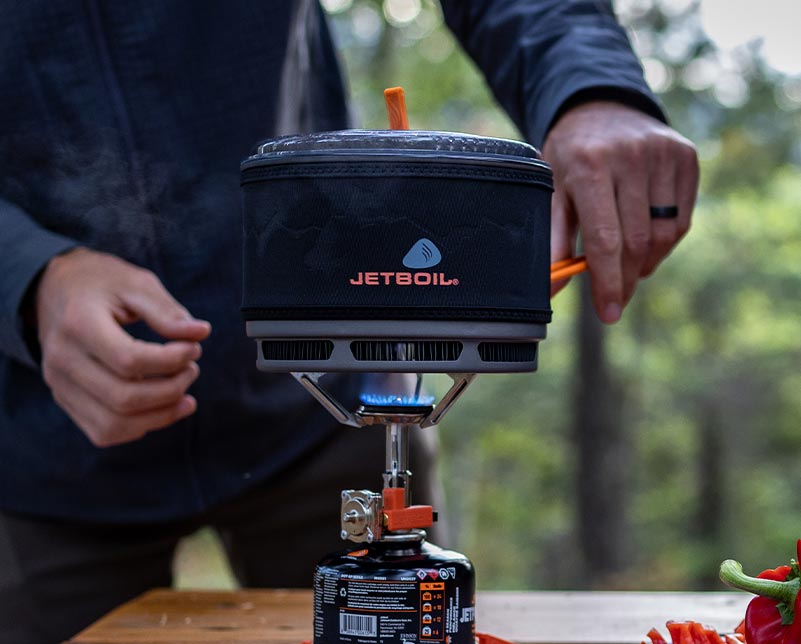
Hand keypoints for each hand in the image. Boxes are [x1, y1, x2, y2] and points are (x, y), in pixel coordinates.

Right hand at [36, 247, 210, 446]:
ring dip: (159, 416)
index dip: (171, 361)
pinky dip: (140, 426)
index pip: (129, 360)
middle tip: (192, 368)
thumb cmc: (103, 283)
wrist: (55, 288)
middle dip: (171, 389)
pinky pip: (104, 432)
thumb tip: (200, 334)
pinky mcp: (65, 399)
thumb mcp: (136, 283)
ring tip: (185, 394)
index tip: (194, 347)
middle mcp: (62, 359)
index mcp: (79, 323)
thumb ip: (167, 311)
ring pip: (113, 425)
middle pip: (123, 398)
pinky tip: (164, 407)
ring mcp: (59, 384)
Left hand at [543, 101, 698, 322]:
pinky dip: (665, 242)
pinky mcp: (686, 156)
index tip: (609, 314)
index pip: (606, 239)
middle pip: (637, 242)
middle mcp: (630, 156)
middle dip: (625, 279)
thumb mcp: (551, 191)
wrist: (600, 108)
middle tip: (615, 300)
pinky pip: (681, 219)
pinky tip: (645, 244)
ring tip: (626, 269)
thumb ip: (552, 240)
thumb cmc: (569, 158)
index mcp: (589, 166)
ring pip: (664, 235)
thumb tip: (552, 288)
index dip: (608, 282)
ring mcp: (663, 154)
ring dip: (645, 263)